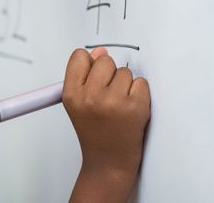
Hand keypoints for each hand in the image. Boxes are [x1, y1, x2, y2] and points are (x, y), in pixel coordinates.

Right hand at [63, 47, 150, 202]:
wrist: (109, 162)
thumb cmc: (95, 132)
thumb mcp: (79, 103)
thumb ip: (86, 75)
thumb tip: (100, 51)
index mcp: (72, 95)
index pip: (80, 57)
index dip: (89, 65)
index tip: (93, 77)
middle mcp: (90, 97)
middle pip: (105, 60)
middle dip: (109, 75)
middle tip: (108, 97)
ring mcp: (113, 102)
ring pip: (125, 72)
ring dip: (125, 86)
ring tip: (119, 106)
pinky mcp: (135, 107)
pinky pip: (141, 83)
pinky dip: (140, 94)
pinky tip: (131, 109)